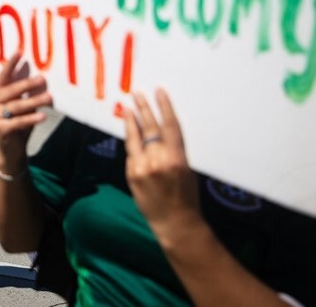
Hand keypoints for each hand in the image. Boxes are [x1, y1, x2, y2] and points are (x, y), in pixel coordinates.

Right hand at [0, 53, 51, 164]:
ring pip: (16, 106)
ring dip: (34, 101)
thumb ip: (27, 93)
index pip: (3, 76)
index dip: (11, 64)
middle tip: (42, 78)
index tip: (20, 51)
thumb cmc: (18, 123)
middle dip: (27, 83)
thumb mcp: (23, 105)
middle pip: (11, 90)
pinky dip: (31, 119)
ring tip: (49, 97)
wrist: (11, 149)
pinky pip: (18, 121)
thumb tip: (41, 77)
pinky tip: (43, 116)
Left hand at [124, 90, 201, 244]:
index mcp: (177, 158)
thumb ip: (175, 150)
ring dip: (131, 120)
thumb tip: (163, 131)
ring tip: (127, 106)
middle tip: (137, 93)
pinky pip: (130, 152)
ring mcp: (142, 168)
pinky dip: (130, 140)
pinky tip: (128, 130)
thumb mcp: (188, 170)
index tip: (159, 92)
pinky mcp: (131, 175)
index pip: (169, 126)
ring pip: (135, 138)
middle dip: (143, 108)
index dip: (164, 107)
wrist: (175, 223)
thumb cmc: (187, 196)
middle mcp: (158, 160)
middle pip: (149, 127)